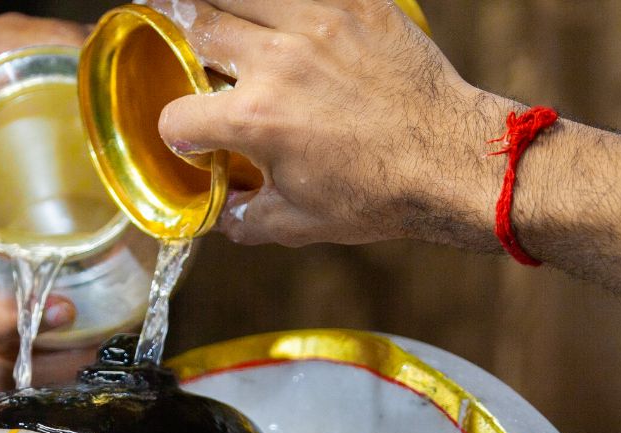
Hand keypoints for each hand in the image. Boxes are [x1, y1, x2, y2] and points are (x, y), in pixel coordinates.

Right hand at [152, 0, 510, 247]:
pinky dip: (277, 4)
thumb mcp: (298, 222)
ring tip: (205, 8)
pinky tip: (266, 12)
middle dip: (174, 36)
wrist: (450, 160)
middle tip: (170, 36)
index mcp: (255, 120)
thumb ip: (244, 217)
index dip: (174, 132)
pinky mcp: (357, 5)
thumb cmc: (378, 194)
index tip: (188, 135)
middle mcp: (279, 62)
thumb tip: (218, 213)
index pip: (178, 115)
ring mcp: (318, 24)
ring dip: (216, 3)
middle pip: (197, 27)